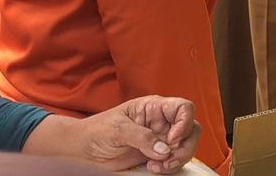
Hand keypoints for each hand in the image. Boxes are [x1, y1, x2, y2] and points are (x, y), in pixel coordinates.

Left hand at [29, 96, 200, 172]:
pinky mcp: (157, 156)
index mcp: (154, 107)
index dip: (184, 122)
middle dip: (184, 146)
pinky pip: (173, 161)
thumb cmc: (98, 130)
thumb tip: (164, 149)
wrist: (84, 150)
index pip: (183, 108)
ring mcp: (161, 140)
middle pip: (190, 130)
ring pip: (185, 147)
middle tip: (168, 157)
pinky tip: (153, 168)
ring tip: (157, 166)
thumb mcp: (118, 129)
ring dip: (177, 159)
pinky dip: (169, 167)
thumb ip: (142, 137)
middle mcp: (162, 122)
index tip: (172, 138)